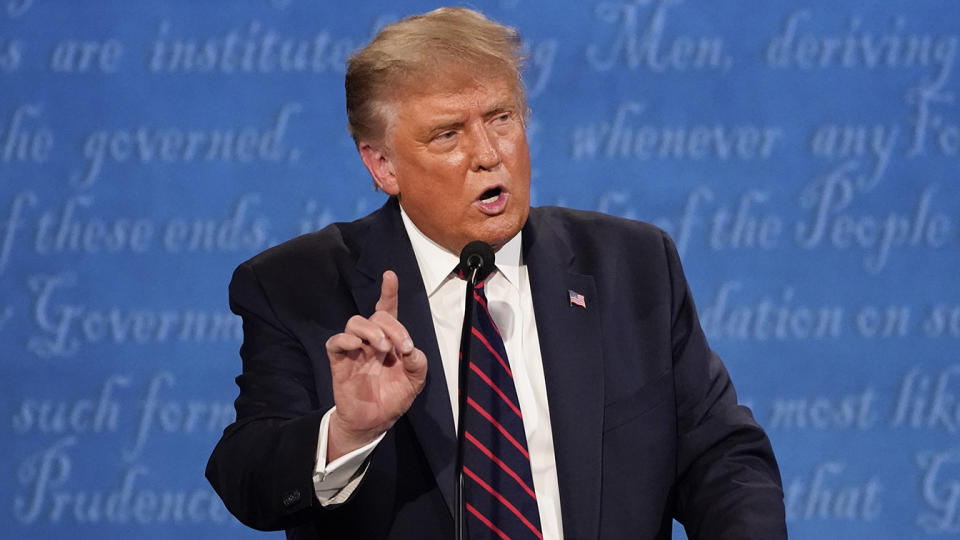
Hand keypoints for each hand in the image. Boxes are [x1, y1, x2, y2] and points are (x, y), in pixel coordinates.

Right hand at [324, 270, 427, 460]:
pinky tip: (358, 346)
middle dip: (391, 326)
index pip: (387, 311)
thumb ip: (418, 363)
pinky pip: (335, 342)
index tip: (390, 275)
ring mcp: (355, 350)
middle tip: (401, 346)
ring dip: (371, 330)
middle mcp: (371, 341)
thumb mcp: (415, 382)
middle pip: (375, 316)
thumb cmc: (394, 398)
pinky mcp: (340, 362)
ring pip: (355, 322)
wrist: (374, 422)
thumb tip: (410, 349)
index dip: (388, 292)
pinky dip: (346, 339)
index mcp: (390, 341)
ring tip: (382, 348)